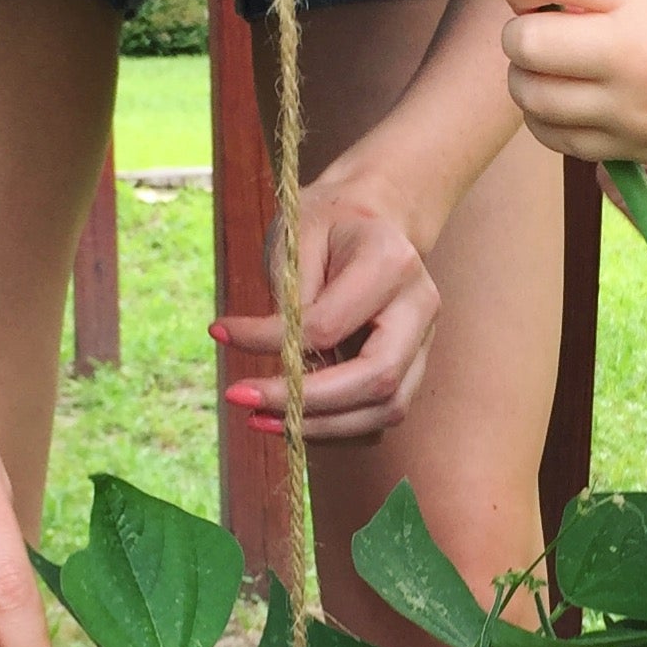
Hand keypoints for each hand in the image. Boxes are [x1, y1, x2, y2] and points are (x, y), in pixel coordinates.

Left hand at [212, 172, 441, 439]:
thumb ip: (292, 296)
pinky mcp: (412, 368)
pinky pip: (378, 415)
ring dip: (321, 426)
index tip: (222, 332)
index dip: (273, 341)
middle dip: (307, 403)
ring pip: (385, 409)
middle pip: (376, 380)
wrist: (373, 220)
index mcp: (392, 262)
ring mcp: (424, 342)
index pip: (330, 324)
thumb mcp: (298, 237)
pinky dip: (335, 426)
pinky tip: (291, 418)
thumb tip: (277, 355)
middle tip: (244, 400)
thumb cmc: (329, 223)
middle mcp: (420, 306)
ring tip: (261, 419)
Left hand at [500, 0, 646, 175]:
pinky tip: (569, 99)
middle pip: (525, 42)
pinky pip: (556, 137)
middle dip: (520, 27)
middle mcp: (634, 57)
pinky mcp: (634, 151)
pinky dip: (546, 116)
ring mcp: (631, 112)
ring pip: (530, 96)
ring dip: (527, 74)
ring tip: (555, 62)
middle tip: (544, 22)